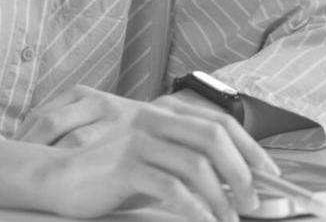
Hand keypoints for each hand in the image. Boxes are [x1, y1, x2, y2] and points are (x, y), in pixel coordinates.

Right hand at [16, 85, 275, 219]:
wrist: (56, 177)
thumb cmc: (107, 174)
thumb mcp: (151, 162)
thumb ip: (183, 164)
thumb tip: (228, 185)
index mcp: (166, 115)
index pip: (220, 123)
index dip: (249, 147)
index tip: (269, 173)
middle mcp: (156, 121)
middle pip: (214, 138)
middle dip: (241, 170)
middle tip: (253, 202)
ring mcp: (141, 141)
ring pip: (196, 164)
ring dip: (220, 196)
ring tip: (229, 221)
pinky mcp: (127, 166)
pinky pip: (171, 187)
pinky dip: (194, 208)